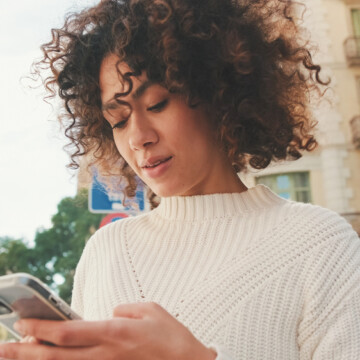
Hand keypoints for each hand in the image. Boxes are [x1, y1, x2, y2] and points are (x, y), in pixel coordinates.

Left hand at [0, 302, 216, 359]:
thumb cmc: (172, 336)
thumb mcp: (150, 309)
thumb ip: (124, 308)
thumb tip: (108, 314)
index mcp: (115, 332)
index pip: (69, 331)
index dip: (42, 329)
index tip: (23, 324)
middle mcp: (106, 354)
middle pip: (58, 355)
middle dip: (27, 352)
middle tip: (3, 349)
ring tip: (16, 359)